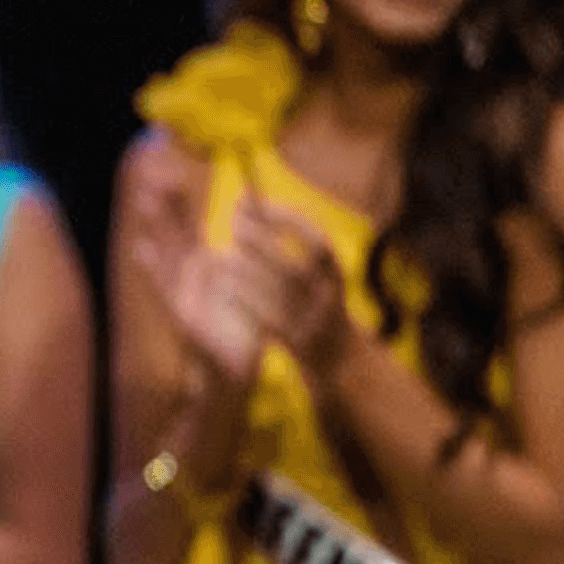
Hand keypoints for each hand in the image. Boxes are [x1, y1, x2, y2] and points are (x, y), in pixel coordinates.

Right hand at [124, 158, 264, 384]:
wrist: (237, 366)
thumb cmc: (243, 321)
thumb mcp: (249, 276)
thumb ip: (249, 243)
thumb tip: (250, 204)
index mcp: (200, 263)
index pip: (185, 222)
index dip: (177, 197)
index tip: (167, 166)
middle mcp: (186, 275)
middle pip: (172, 231)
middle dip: (164, 203)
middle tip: (154, 171)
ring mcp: (180, 293)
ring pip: (165, 254)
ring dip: (155, 228)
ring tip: (146, 201)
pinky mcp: (180, 314)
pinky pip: (164, 289)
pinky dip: (152, 270)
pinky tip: (142, 251)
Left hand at [232, 196, 354, 374]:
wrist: (340, 361)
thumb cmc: (313, 306)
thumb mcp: (312, 275)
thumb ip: (285, 242)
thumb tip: (250, 202)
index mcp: (336, 275)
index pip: (319, 243)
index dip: (291, 221)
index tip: (261, 204)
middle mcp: (330, 296)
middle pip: (295, 266)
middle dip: (265, 242)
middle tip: (234, 224)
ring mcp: (316, 322)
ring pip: (281, 294)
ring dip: (249, 272)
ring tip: (223, 255)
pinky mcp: (300, 343)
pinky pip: (271, 322)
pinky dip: (248, 304)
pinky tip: (225, 291)